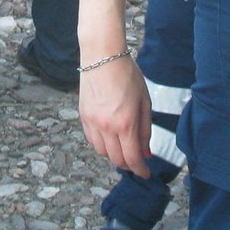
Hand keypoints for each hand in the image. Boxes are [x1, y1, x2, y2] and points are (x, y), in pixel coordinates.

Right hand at [78, 56, 152, 178]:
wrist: (102, 56)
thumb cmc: (127, 75)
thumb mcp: (144, 101)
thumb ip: (145, 129)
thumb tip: (145, 152)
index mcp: (126, 123)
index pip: (132, 158)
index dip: (140, 170)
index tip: (145, 173)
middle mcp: (107, 126)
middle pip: (116, 159)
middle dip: (129, 163)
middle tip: (136, 159)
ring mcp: (92, 122)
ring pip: (102, 152)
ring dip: (114, 154)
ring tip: (123, 145)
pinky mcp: (83, 116)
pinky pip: (91, 140)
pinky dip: (101, 144)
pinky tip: (109, 136)